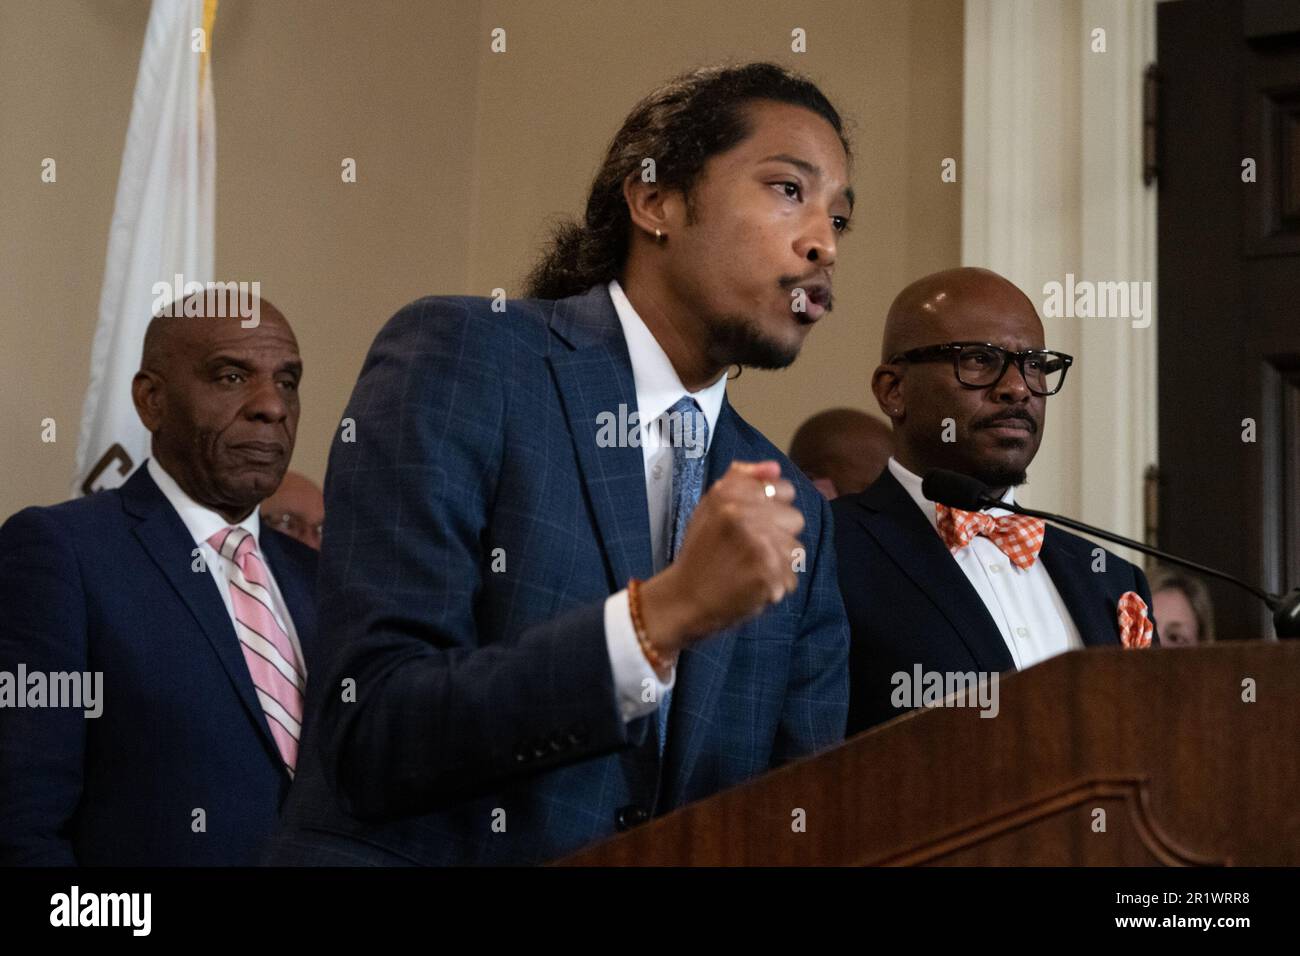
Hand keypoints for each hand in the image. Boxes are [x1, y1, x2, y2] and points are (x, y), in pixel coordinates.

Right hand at [638, 460, 802, 657]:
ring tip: (749, 569)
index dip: (774, 507)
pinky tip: (750, 585)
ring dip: (778, 562)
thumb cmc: (701, 552)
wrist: (683, 599)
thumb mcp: (710, 506)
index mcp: (729, 495)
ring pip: (796, 549)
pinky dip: (775, 586)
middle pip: (795, 519)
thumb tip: (774, 467)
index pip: (785, 489)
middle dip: (777, 535)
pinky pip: (791, 577)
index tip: (754, 523)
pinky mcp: (768, 576)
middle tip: (748, 550)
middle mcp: (743, 516)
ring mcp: (758, 546)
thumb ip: (742, 480)